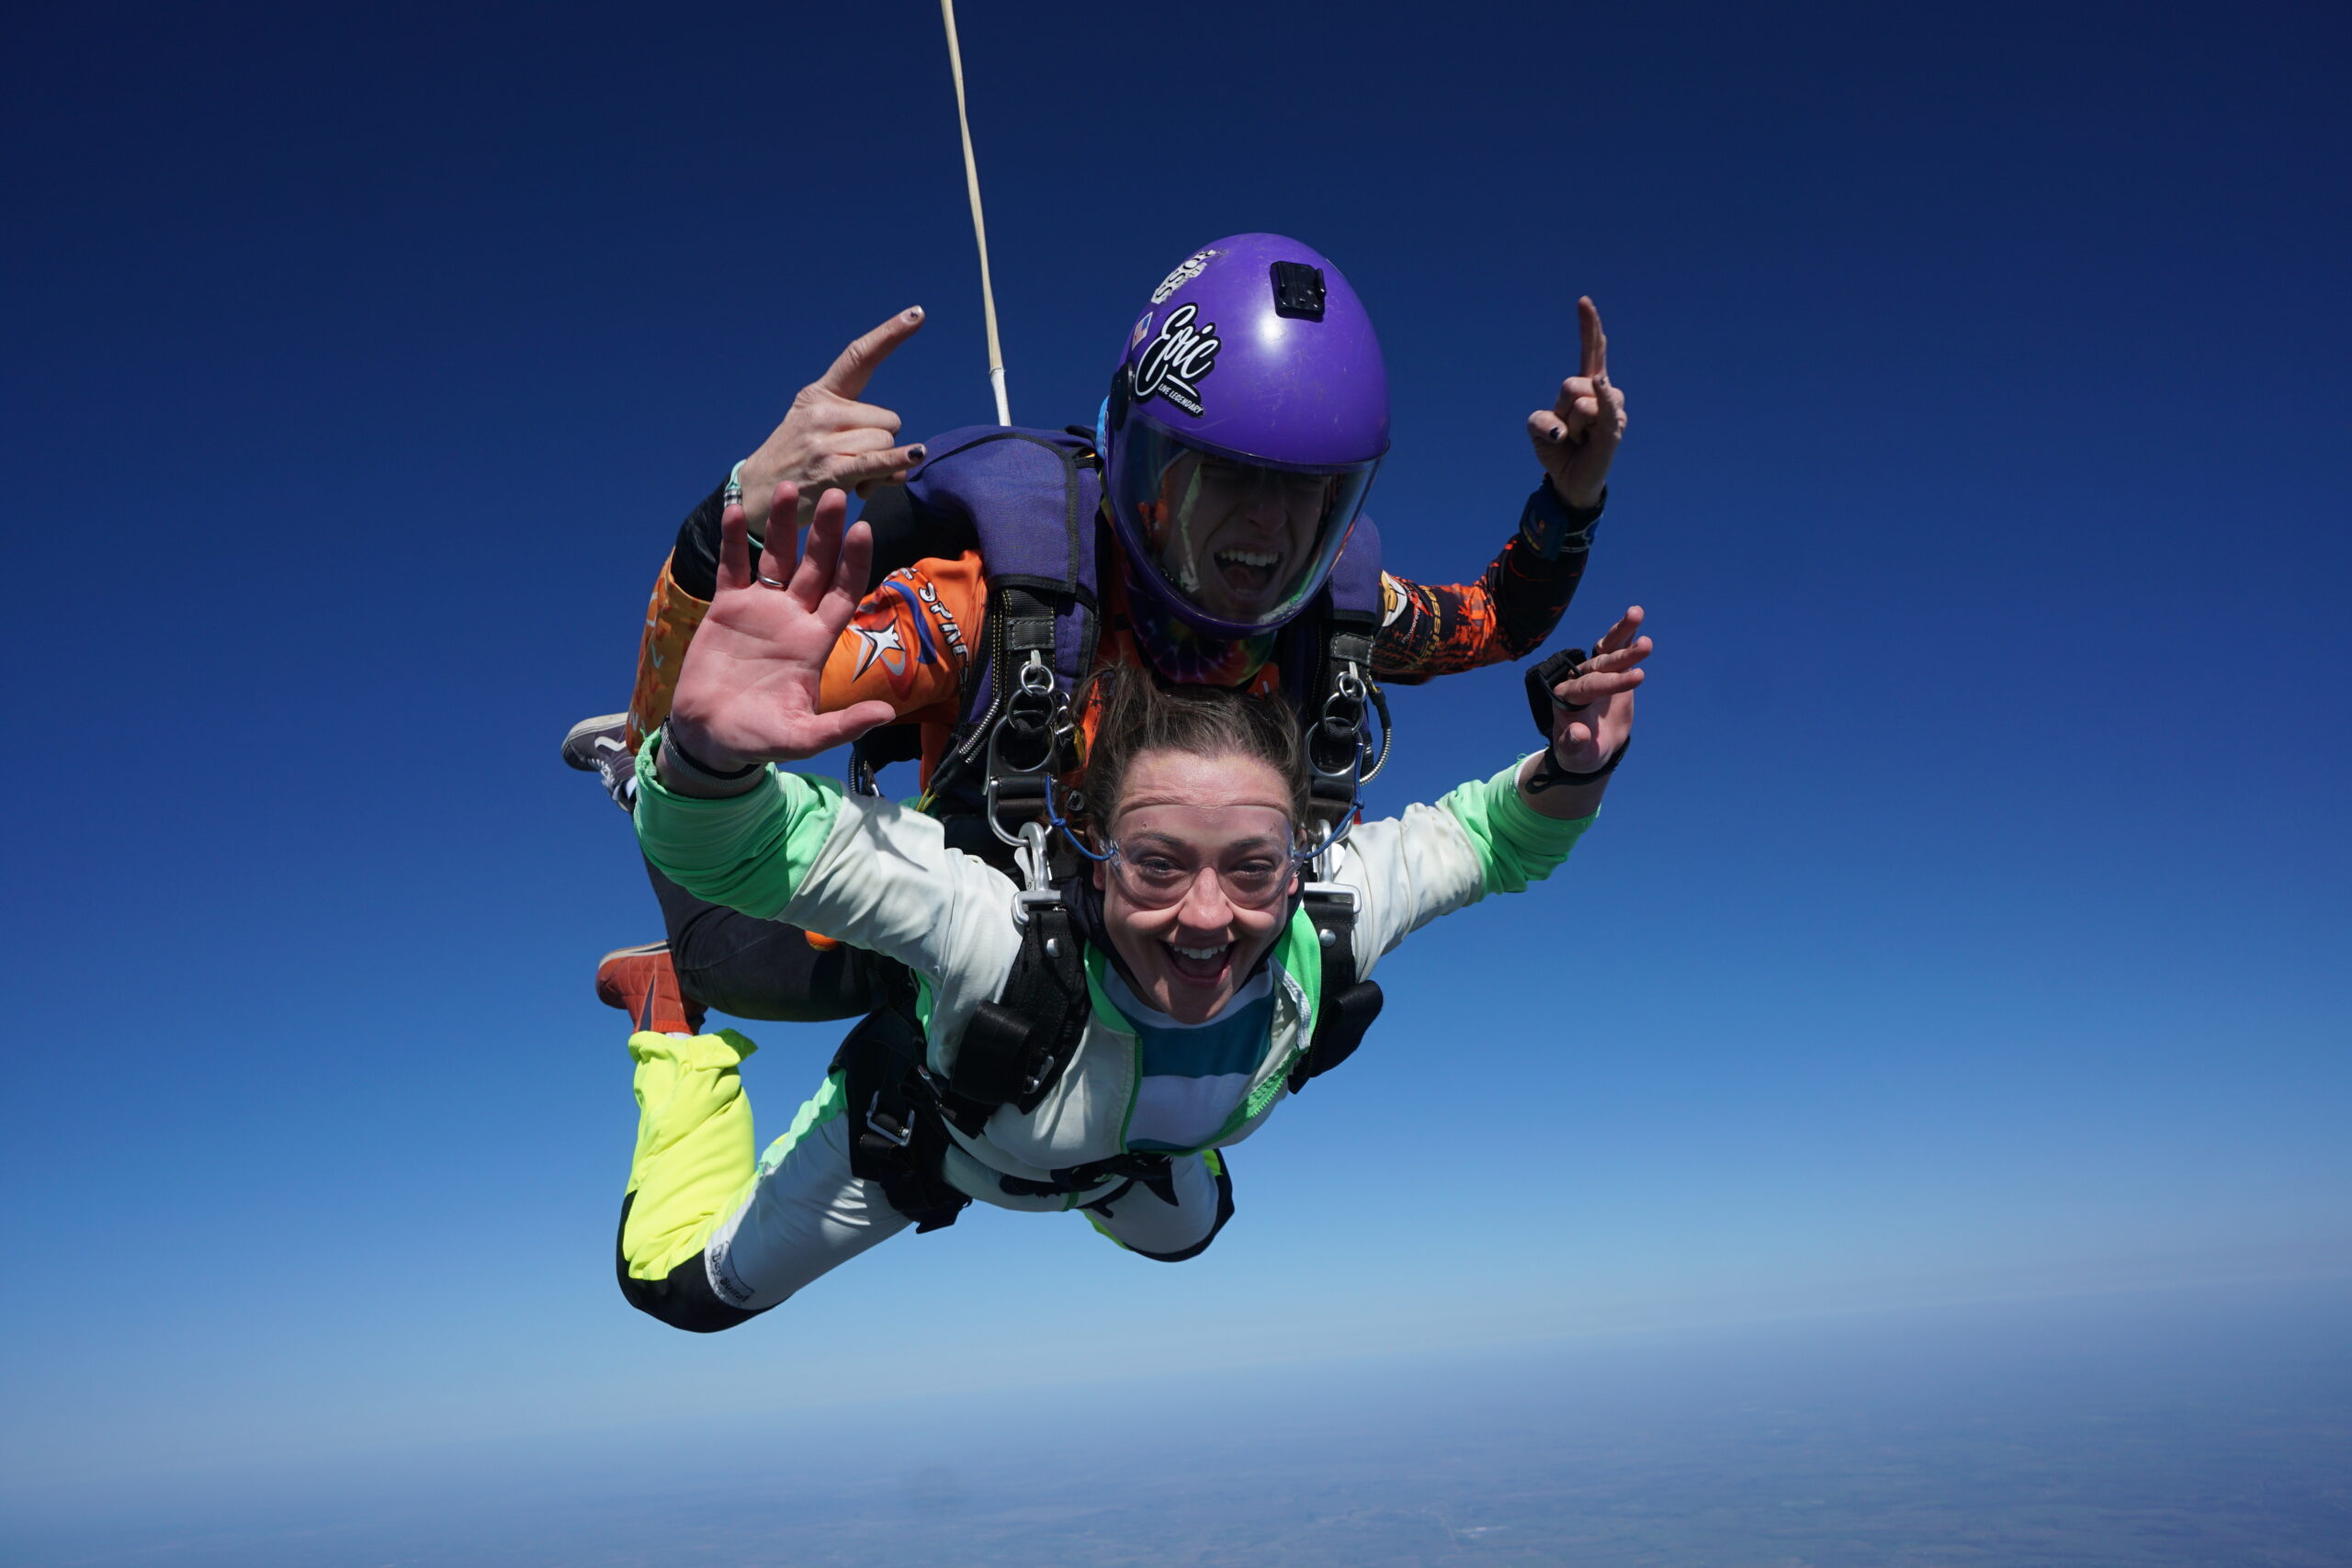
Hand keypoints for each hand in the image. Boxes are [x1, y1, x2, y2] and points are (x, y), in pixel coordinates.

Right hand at [663, 482, 897, 773]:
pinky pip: (734, 567)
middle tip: (836, 494)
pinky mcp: (726, 608)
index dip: (853, 563)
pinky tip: (738, 509)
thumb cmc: (759, 738)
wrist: (710, 737)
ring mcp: (760, 609)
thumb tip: (887, 715)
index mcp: (816, 642)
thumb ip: (843, 726)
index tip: (863, 530)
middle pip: (816, 566)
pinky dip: (735, 540)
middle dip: (826, 532)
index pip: (844, 593)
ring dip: (784, 525)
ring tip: (788, 487)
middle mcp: (793, 618)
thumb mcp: (803, 738)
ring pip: (777, 558)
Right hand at [737, 308, 930, 536]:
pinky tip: (914, 456)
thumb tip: (909, 456)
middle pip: (888, 420)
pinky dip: (896, 462)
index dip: (890, 335)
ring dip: (883, 466)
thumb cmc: (799, 463)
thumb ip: (863, 434)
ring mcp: (823, 440)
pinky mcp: (829, 469)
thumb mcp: (820, 433)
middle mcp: (821, 412)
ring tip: (854, 477)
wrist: (759, 493)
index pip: (859, 357)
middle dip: (883, 443)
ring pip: (886, 443)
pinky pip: (876, 461)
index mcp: (820, 395)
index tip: (917, 314)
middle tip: (856, 459)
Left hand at [1525, 298, 1626, 510]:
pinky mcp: (1615, 428)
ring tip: (1580, 439)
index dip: (1588, 327)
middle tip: (1568, 430)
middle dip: (1560, 408)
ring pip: (1579, 401)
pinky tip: (1600, 385)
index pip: (1591, 350)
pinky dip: (1601, 396)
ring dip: (1570, 425)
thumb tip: (1561, 429)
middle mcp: (1603, 391)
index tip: (1583, 301)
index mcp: (1585, 385)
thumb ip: (1539, 421)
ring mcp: (1612, 408)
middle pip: (1571, 382)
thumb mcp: (1537, 430)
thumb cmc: (1557, 449)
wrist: (1569, 480)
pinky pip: (1604, 408)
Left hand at [1545, 606, 1648, 769]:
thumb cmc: (1581, 754)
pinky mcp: (1608, 670)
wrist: (1590, 748)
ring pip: (1605, 650)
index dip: (1611, 683)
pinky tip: (1635, 615)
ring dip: (1621, 633)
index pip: (1587, 687)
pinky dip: (1624, 634)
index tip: (1638, 678)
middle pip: (1598, 665)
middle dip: (1622, 657)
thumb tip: (1578, 733)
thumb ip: (1574, 745)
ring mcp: (1592, 673)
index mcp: (1565, 701)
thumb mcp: (1576, 756)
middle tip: (1646, 646)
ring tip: (1637, 613)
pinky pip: (1614, 649)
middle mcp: (1576, 681)